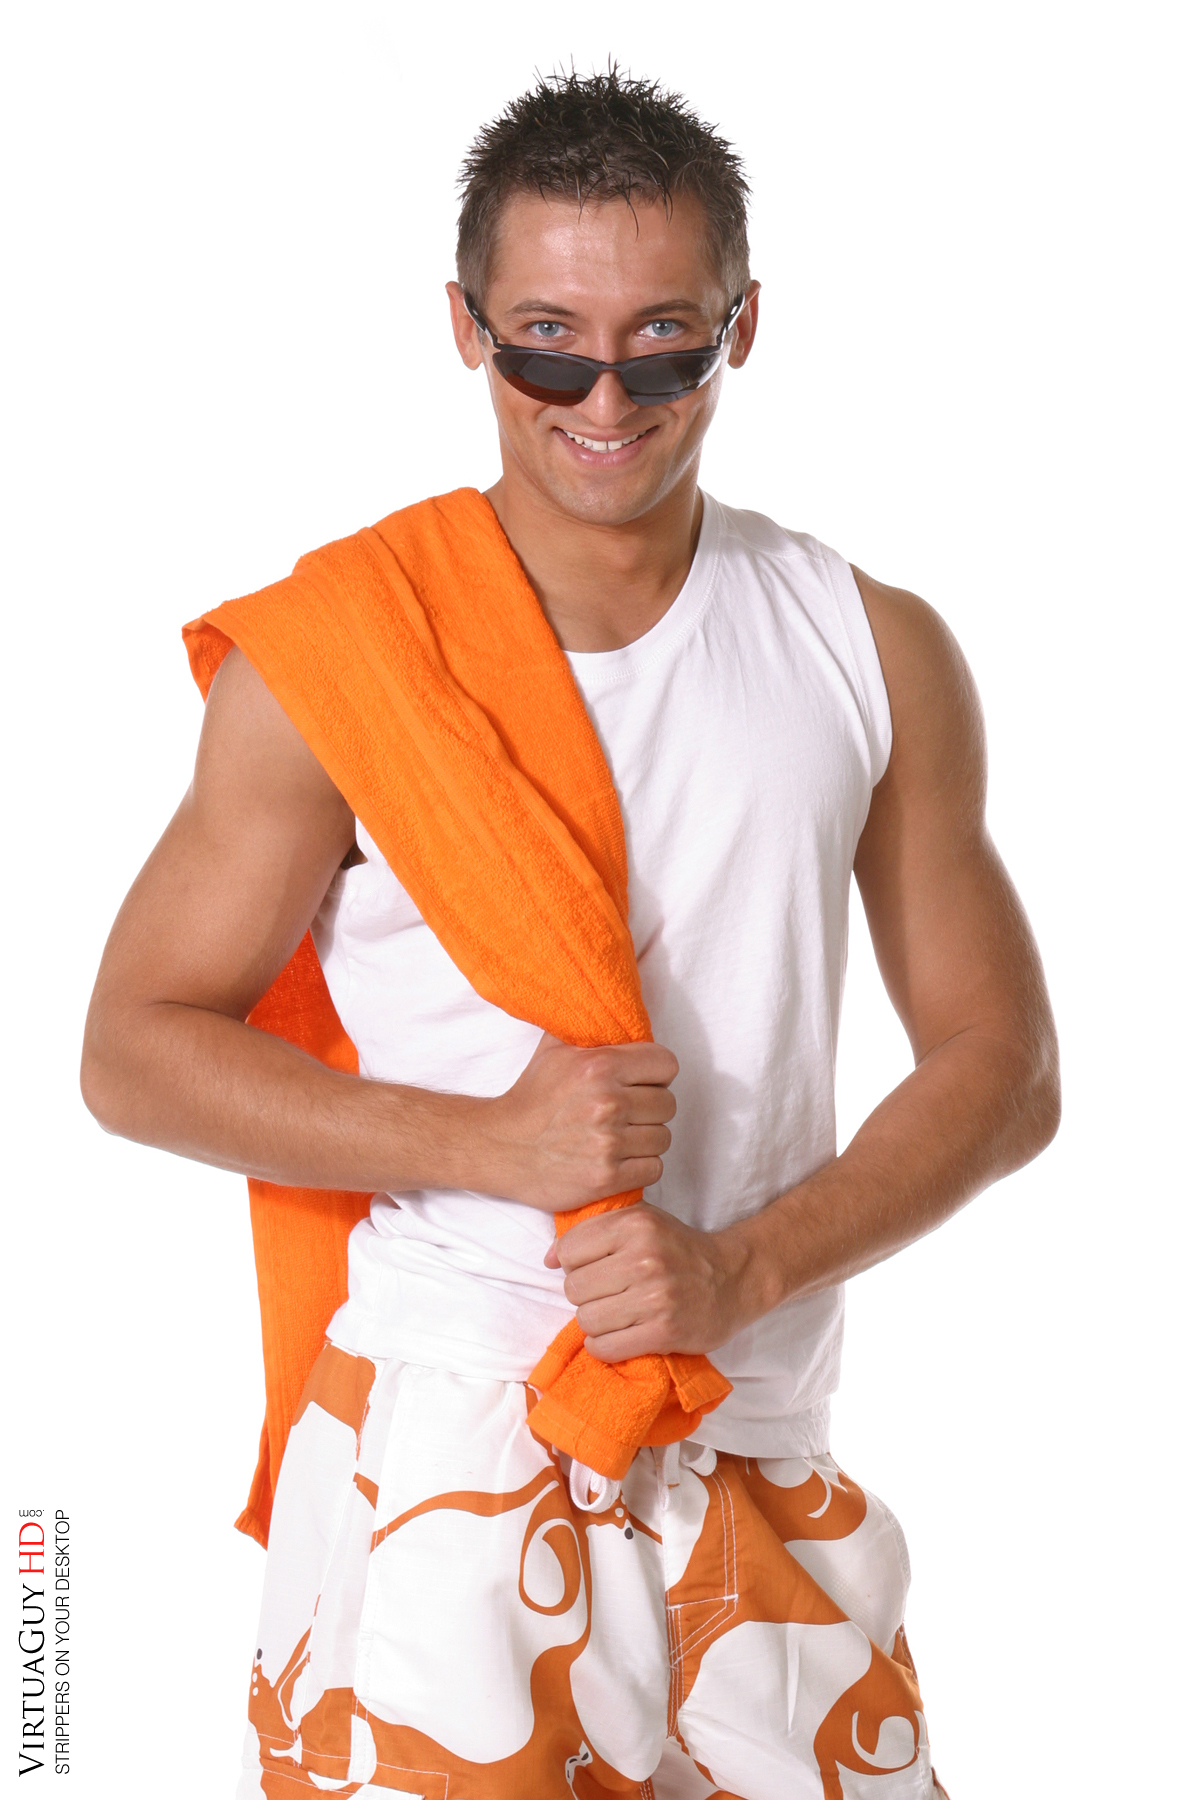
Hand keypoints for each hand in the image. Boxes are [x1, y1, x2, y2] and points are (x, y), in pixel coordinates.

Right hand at [484, 1033, 677, 1213]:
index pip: (666, 1065)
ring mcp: (608, 1143)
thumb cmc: (531, 1098)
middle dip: (650, 1108)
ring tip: (619, 1136)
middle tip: (625, 1112)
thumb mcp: (554, 1048)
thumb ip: (587, 1027)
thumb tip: (611, 1005)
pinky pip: (654, 1168)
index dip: (656, 1074)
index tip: (640, 1082)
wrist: (501, 1147)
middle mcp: (607, 1103)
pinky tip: (618, 1158)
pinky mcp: (607, 1176)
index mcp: (600, 1066)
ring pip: (663, 1137)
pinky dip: (640, 1166)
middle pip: (668, 1103)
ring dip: (645, 1139)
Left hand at [544, 1202, 758, 1361]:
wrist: (733, 1279)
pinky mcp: (664, 1332)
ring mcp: (655, 1297)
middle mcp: (645, 1258)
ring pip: (586, 1320)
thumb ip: (594, 1231)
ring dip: (596, 1323)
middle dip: (585, 1295)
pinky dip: (604, 1346)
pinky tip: (620, 1335)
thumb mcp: (641, 1222)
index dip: (575, 1264)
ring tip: (617, 1315)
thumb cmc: (678, 1249)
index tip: (594, 1269)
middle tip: (608, 1295)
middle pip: (574, 1288)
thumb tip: (548, 1258)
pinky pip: (605, 1347)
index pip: (569, 1251)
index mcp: (635, 1225)